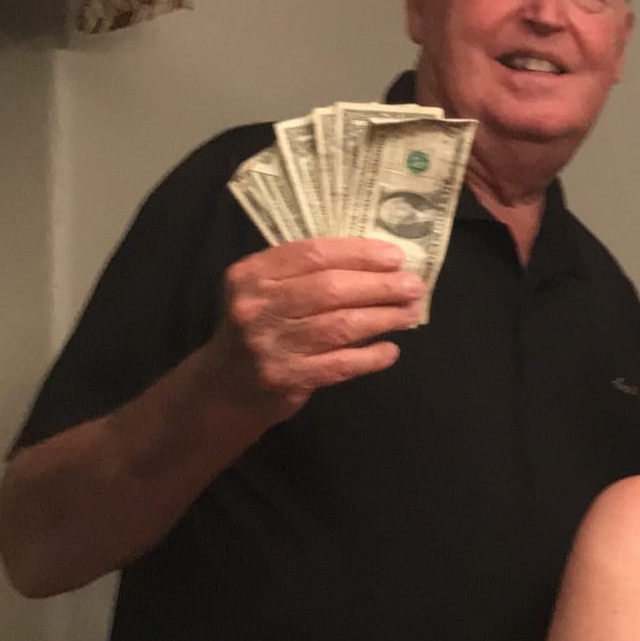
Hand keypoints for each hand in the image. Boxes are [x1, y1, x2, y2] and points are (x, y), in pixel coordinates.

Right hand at [205, 239, 427, 414]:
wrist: (225, 387)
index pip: (313, 254)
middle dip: (380, 285)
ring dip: (384, 318)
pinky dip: (371, 356)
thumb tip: (379, 266)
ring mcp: (270, 345)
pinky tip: (391, 350)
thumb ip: (307, 276)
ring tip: (411, 313)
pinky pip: (341, 364)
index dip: (359, 253)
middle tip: (414, 286)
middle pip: (331, 288)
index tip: (396, 256)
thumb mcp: (267, 293)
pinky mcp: (286, 378)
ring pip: (341, 325)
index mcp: (252, 275)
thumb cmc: (260, 329)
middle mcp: (256, 307)